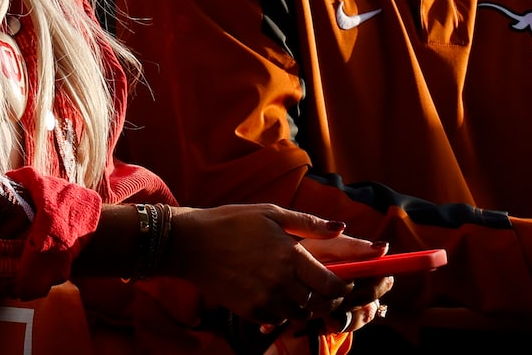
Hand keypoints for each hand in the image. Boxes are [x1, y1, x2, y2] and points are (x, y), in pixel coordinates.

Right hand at [166, 204, 364, 323]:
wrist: (188, 243)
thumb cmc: (230, 222)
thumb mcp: (269, 213)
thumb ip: (308, 223)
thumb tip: (341, 228)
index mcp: (291, 256)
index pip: (333, 285)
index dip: (343, 286)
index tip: (341, 281)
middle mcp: (282, 282)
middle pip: (321, 304)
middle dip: (327, 299)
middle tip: (321, 289)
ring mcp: (265, 299)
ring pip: (300, 314)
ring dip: (304, 306)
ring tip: (296, 291)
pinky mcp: (249, 311)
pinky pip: (277, 319)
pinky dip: (281, 311)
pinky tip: (274, 295)